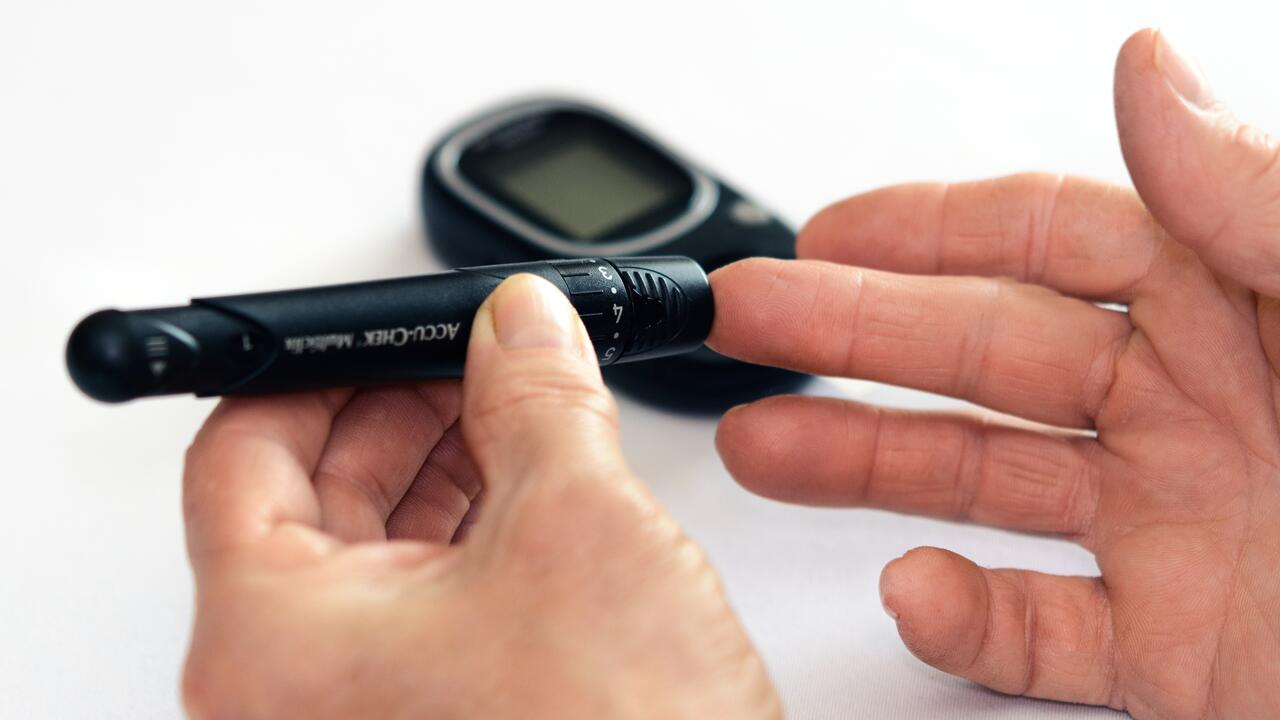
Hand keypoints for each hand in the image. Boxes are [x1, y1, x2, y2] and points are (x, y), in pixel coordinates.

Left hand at [179, 275, 779, 718]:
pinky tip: (534, 481)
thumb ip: (539, 395)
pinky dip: (473, 526)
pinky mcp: (427, 716)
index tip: (392, 329)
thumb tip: (521, 324)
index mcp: (273, 643)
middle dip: (402, 406)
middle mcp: (292, 689)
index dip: (321, 366)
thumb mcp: (578, 527)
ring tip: (520, 405)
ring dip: (445, 460)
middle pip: (308, 494)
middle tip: (476, 353)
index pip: (242, 451)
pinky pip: (423, 597)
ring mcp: (359, 710)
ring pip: (373, 544)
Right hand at [710, 29, 1278, 718]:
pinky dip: (966, 623)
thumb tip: (1148, 76)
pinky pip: (1043, 634)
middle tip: (746, 325)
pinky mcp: (1185, 658)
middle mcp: (1203, 411)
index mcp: (1251, 306)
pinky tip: (914, 593)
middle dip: (850, 337)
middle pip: (987, 356)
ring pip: (985, 487)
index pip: (1056, 237)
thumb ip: (1265, 204)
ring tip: (761, 449)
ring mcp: (1184, 535)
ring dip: (863, 469)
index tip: (823, 232)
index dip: (928, 228)